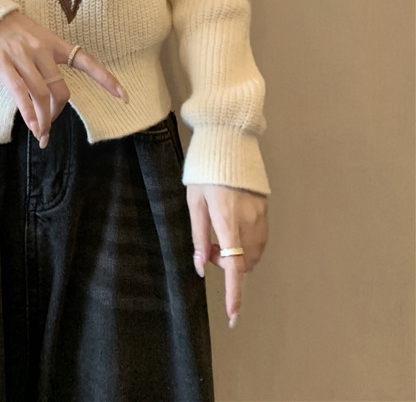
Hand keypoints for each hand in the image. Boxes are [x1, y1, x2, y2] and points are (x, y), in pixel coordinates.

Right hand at [0, 11, 127, 145]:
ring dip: (43, 119)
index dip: (106, 80)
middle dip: (57, 111)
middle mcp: (41, 49)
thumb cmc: (10, 30)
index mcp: (54, 42)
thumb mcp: (35, 38)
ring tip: (41, 133)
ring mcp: (22, 57)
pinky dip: (28, 112)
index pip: (87, 62)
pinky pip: (20, 93)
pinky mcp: (3, 65)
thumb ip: (45, 63)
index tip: (124, 98)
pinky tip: (32, 126)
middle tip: (50, 123)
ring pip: (41, 95)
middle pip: (60, 89)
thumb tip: (49, 96)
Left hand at [186, 183, 268, 328]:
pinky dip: (246, 244)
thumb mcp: (194, 202)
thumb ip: (198, 236)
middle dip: (227, 266)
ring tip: (219, 234)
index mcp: (227, 220)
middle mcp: (249, 222)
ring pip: (253, 254)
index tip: (233, 315)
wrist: (228, 144)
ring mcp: (261, 216)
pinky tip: (232, 228)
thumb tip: (200, 267)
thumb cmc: (205, 172)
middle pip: (244, 263)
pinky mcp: (266, 210)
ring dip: (237, 255)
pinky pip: (259, 239)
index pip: (234, 266)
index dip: (234, 293)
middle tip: (208, 248)